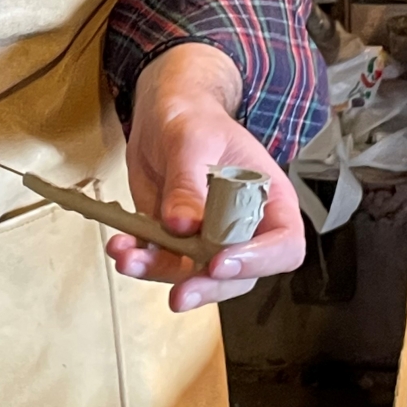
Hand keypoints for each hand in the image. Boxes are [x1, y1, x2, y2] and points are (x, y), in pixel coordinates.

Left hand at [108, 42, 305, 311]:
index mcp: (268, 198)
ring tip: (131, 259)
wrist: (164, 115)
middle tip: (180, 291)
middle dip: (206, 286)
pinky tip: (122, 248)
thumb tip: (182, 225)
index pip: (284, 244)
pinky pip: (162, 261)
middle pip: (239, 275)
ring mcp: (209, 237)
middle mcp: (244, 226)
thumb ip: (188, 182)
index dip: (258, 261)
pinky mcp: (175, 240)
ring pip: (196, 275)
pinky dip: (140, 260)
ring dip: (162, 274)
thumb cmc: (193, 118)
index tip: (219, 261)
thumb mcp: (191, 140)